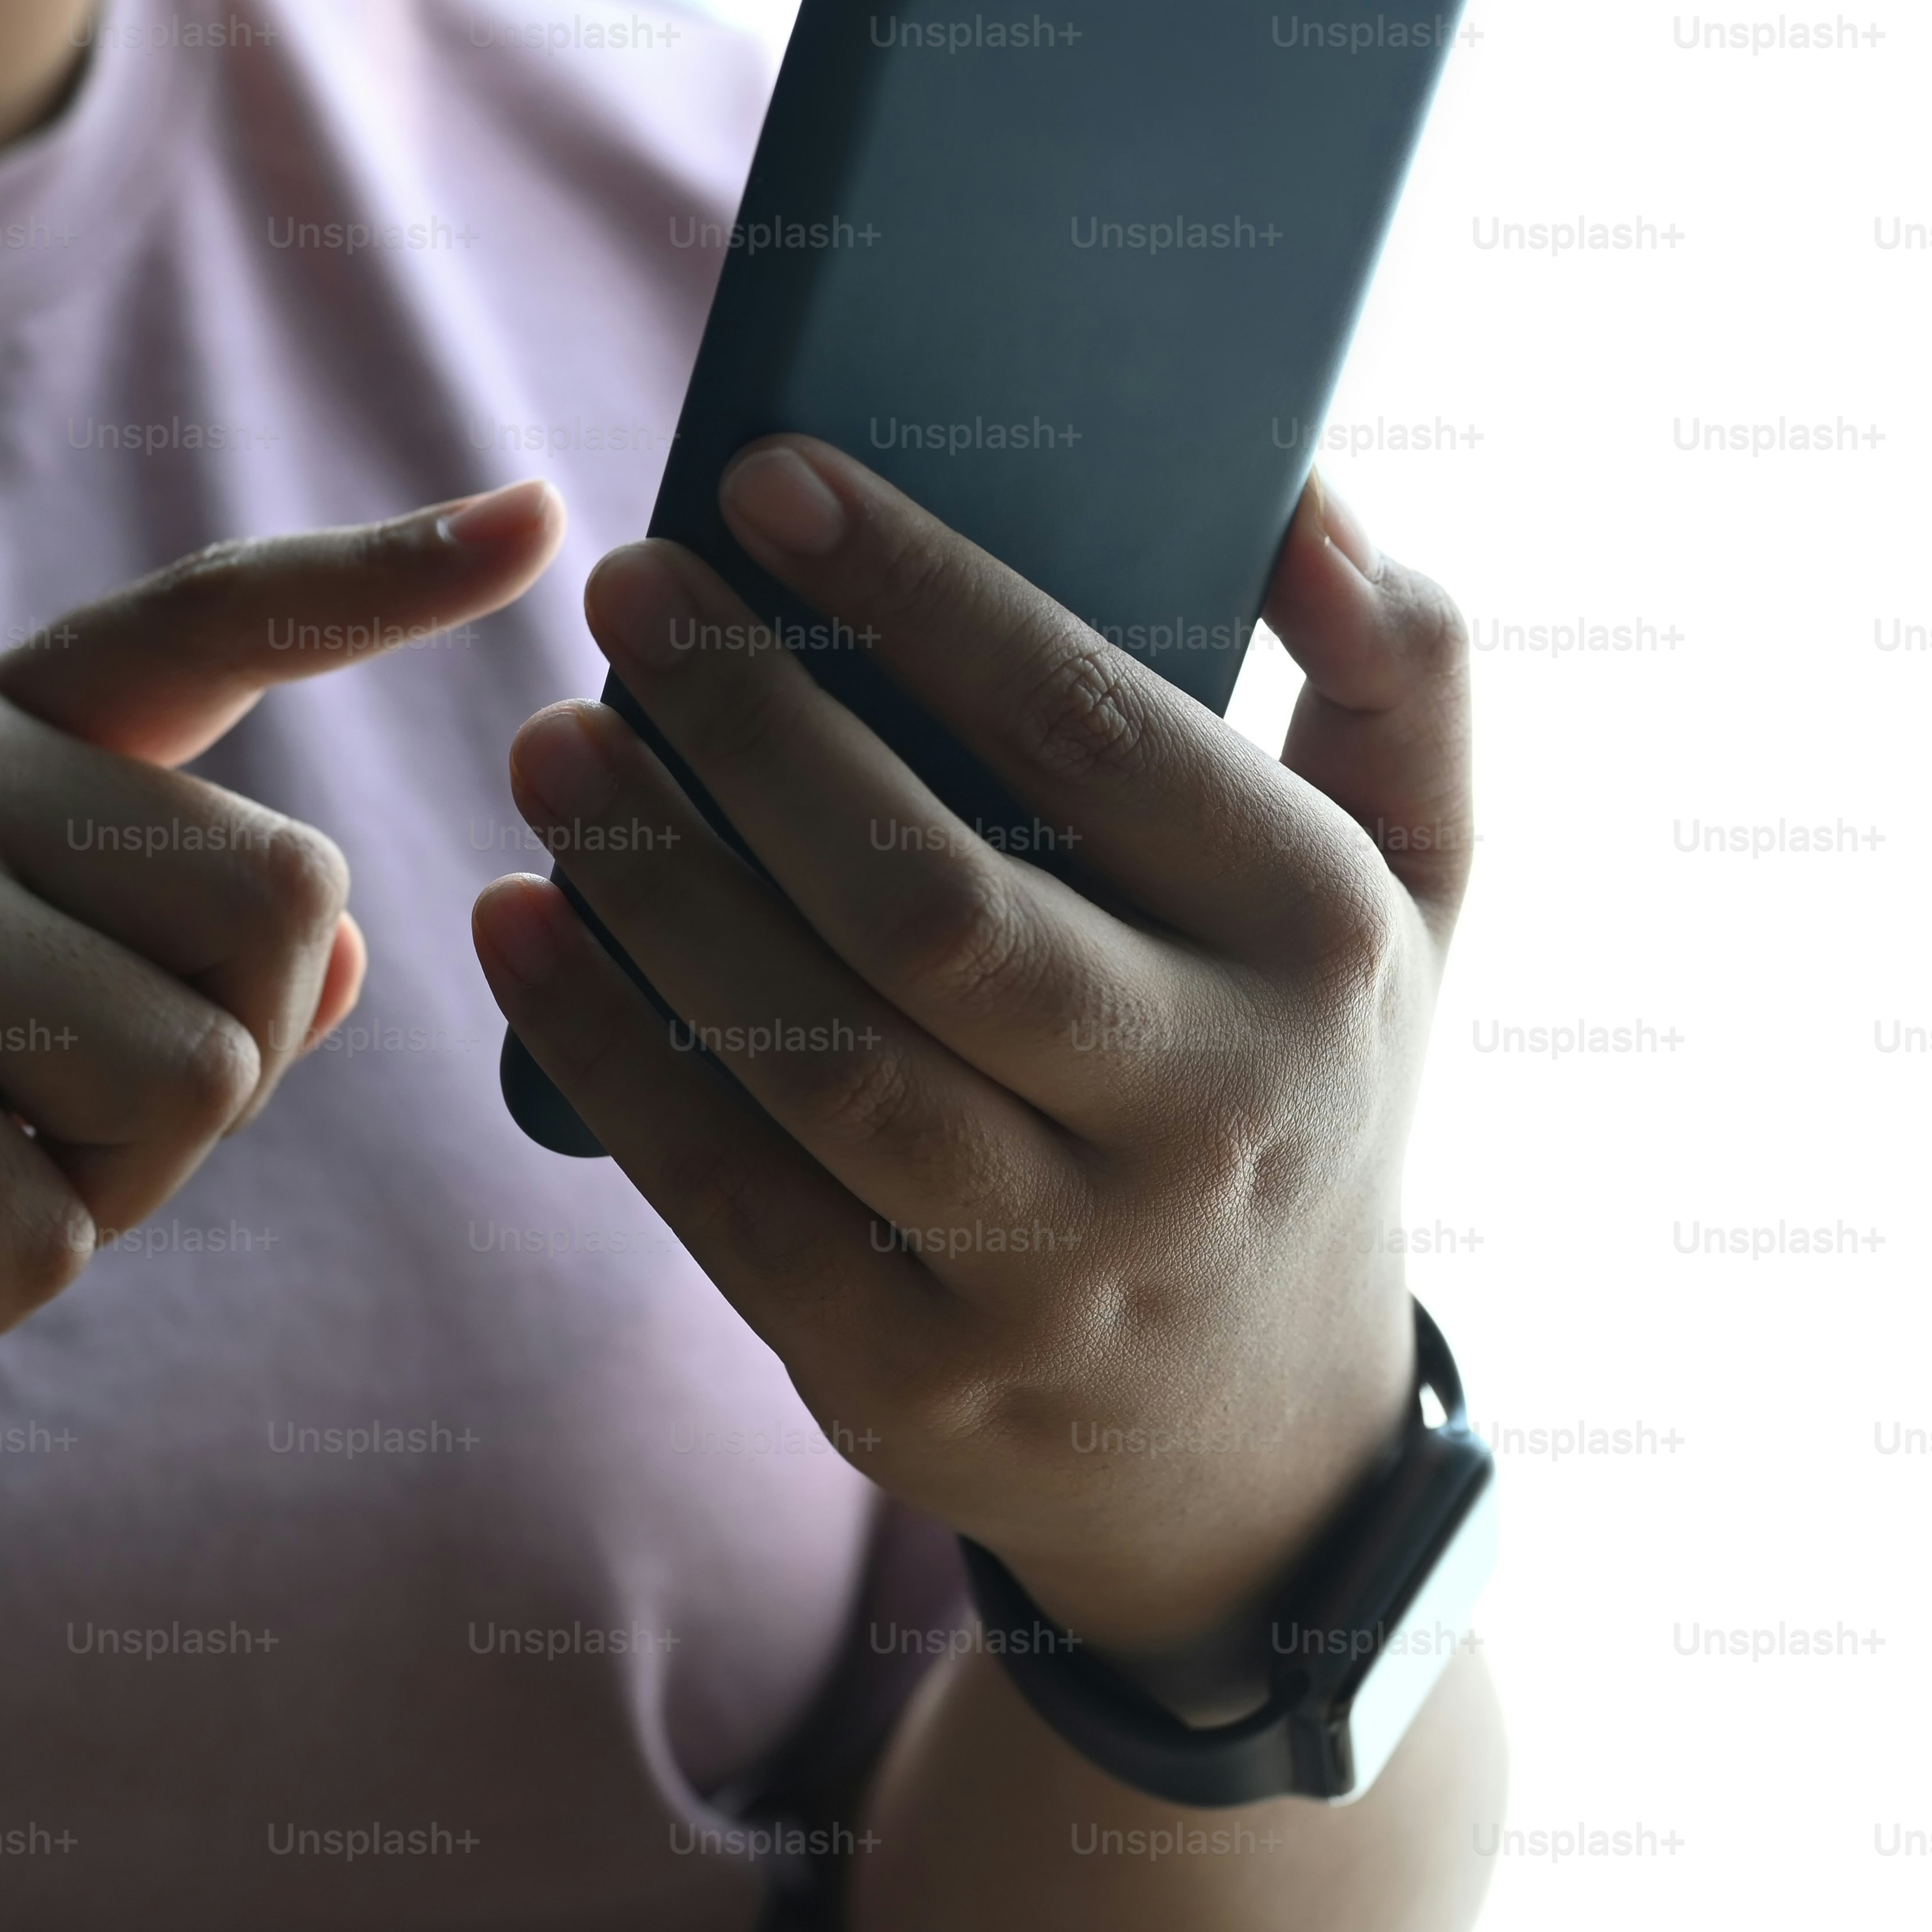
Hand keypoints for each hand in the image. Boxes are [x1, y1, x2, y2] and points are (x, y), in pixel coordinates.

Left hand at [469, 438, 1469, 1698]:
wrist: (1263, 1453)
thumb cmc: (1298, 1080)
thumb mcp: (1414, 887)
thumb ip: (1402, 674)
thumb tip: (1300, 499)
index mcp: (1322, 949)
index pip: (1098, 735)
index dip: (923, 595)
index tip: (767, 478)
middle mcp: (1203, 1113)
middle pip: (933, 899)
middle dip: (757, 728)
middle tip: (626, 597)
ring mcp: (1055, 1266)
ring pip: (815, 1052)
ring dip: (658, 885)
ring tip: (553, 746)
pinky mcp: (911, 1373)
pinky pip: (728, 1196)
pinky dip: (607, 1053)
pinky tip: (517, 921)